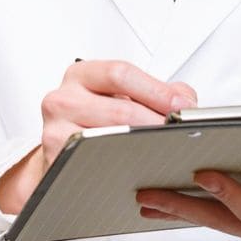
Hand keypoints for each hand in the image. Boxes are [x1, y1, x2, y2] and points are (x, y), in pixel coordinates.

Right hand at [0, 59, 196, 213]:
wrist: (62, 153)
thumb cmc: (93, 123)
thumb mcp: (118, 97)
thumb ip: (153, 91)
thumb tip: (185, 98)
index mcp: (80, 75)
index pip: (119, 73)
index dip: (156, 90)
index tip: (183, 105)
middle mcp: (63, 98)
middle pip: (120, 110)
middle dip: (158, 124)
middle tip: (182, 135)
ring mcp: (56, 129)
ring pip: (111, 138)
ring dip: (145, 147)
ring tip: (167, 151)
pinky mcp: (56, 159)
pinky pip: (97, 163)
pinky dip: (124, 166)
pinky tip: (141, 168)